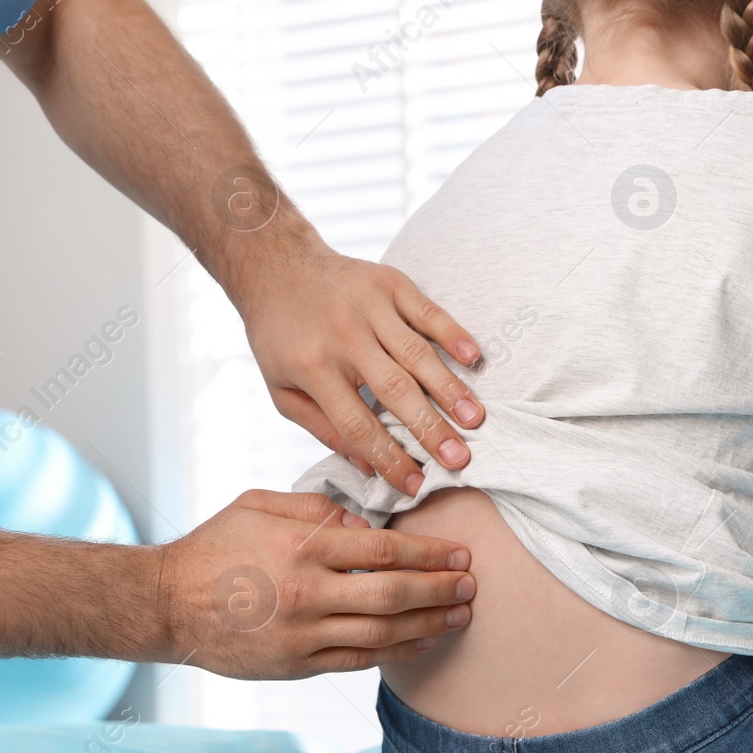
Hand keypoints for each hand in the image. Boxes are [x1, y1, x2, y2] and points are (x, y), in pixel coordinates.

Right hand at [159, 490, 476, 678]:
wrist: (166, 604)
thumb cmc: (215, 547)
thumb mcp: (259, 505)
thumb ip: (315, 509)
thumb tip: (365, 519)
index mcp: (302, 547)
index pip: (383, 549)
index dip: (429, 552)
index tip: (458, 552)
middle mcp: (307, 593)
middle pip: (393, 593)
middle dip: (440, 589)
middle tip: (471, 583)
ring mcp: (302, 634)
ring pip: (383, 632)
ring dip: (429, 623)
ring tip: (460, 614)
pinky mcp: (295, 664)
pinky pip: (359, 659)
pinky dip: (396, 650)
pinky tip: (421, 640)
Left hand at [237, 243, 484, 494]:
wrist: (278, 267)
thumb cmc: (281, 338)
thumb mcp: (282, 391)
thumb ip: (324, 430)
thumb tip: (367, 468)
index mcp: (313, 368)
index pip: (357, 424)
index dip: (388, 458)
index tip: (416, 485)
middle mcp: (343, 336)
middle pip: (395, 391)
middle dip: (430, 429)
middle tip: (460, 459)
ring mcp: (368, 306)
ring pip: (417, 353)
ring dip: (450, 388)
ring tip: (475, 419)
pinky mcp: (389, 282)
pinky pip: (427, 311)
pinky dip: (453, 333)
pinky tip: (473, 358)